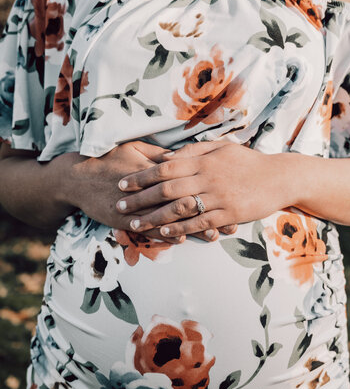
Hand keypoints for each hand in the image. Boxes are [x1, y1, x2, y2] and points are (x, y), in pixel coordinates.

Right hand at [65, 141, 236, 242]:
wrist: (77, 177)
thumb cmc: (108, 159)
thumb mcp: (134, 148)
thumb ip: (160, 154)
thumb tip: (183, 155)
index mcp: (155, 167)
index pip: (189, 177)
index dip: (210, 187)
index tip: (230, 193)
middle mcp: (150, 187)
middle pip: (187, 200)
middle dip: (210, 212)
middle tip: (232, 220)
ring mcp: (137, 206)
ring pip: (172, 219)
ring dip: (194, 228)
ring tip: (215, 235)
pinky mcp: (125, 220)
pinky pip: (149, 230)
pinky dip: (167, 235)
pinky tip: (183, 240)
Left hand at [117, 141, 295, 236]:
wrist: (280, 178)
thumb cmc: (248, 162)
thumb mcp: (222, 148)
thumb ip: (194, 152)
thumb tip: (166, 158)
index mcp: (204, 160)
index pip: (165, 167)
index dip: (141, 176)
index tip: (122, 183)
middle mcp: (208, 178)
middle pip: (166, 189)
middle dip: (140, 198)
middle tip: (119, 206)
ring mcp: (218, 198)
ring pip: (179, 209)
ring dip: (154, 217)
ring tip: (135, 224)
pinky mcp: (228, 215)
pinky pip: (199, 223)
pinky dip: (179, 229)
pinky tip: (163, 233)